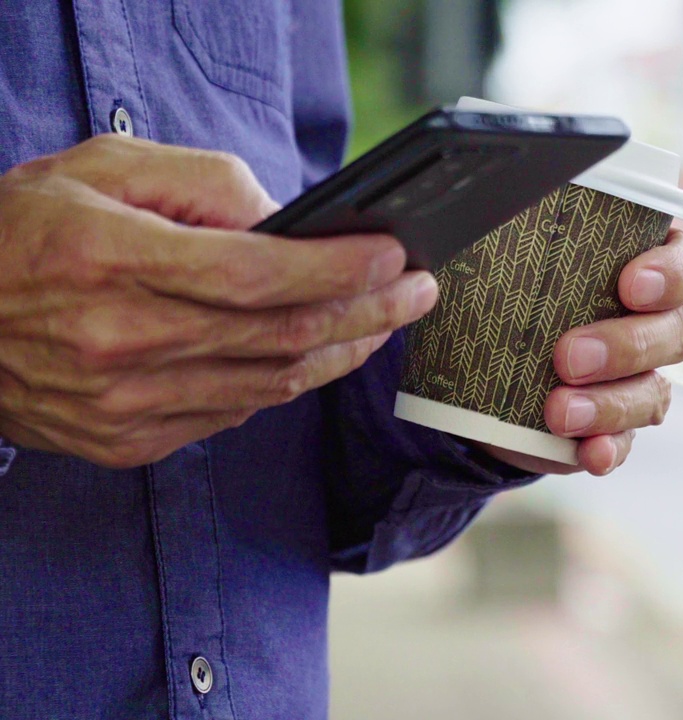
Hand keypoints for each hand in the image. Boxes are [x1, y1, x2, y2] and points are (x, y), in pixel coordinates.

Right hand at [0, 135, 436, 467]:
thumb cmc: (21, 232)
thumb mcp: (98, 169)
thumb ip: (200, 183)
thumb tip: (288, 219)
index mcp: (111, 262)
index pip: (260, 274)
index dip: (341, 268)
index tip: (396, 254)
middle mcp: (121, 343)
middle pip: (284, 336)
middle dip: (370, 311)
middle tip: (420, 289)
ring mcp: (126, 404)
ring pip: (272, 384)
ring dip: (343, 352)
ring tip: (384, 320)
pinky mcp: (129, 442)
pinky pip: (236, 412)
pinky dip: (285, 380)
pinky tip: (315, 353)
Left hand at [479, 229, 682, 475]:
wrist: (477, 363)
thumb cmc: (507, 289)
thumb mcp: (506, 255)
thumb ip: (512, 234)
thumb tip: (470, 217)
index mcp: (644, 263)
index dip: (674, 274)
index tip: (630, 284)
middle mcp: (655, 322)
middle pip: (677, 332)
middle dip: (628, 345)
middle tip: (568, 355)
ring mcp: (642, 380)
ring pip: (655, 392)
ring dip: (610, 404)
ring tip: (557, 411)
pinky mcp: (616, 428)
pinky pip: (627, 442)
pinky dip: (609, 448)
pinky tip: (590, 453)